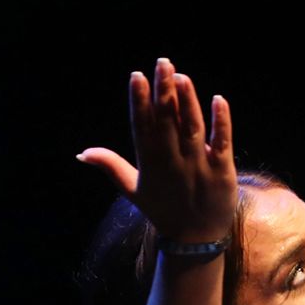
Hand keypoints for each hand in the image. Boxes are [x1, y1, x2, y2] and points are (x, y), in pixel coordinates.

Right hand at [79, 58, 236, 242]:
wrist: (195, 241)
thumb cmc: (164, 211)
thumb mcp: (133, 189)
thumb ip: (110, 166)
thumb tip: (82, 153)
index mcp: (150, 163)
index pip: (142, 126)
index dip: (139, 101)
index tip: (136, 76)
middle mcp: (173, 161)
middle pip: (167, 121)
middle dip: (164, 92)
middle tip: (163, 63)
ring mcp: (198, 165)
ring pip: (192, 128)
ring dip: (188, 102)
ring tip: (182, 77)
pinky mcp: (222, 171)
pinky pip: (223, 142)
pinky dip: (221, 122)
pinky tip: (218, 100)